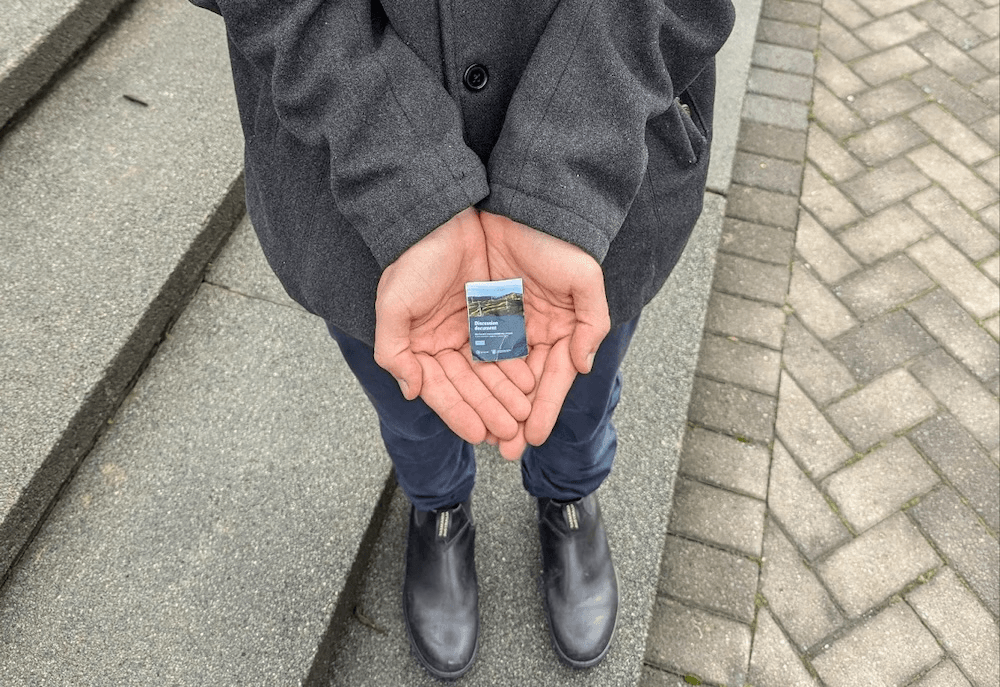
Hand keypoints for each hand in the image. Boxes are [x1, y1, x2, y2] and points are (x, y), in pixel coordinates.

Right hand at [374, 208, 533, 443]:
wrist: (439, 218)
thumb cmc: (411, 260)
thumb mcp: (393, 306)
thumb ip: (394, 351)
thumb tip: (410, 391)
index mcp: (418, 347)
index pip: (440, 389)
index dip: (458, 413)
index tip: (478, 435)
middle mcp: (443, 344)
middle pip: (469, 386)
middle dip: (489, 410)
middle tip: (509, 434)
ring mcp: (468, 330)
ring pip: (489, 371)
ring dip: (504, 394)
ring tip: (523, 415)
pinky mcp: (491, 314)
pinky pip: (505, 346)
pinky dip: (515, 366)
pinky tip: (530, 384)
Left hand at [479, 211, 610, 459]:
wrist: (519, 204)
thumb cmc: (556, 239)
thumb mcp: (583, 278)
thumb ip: (591, 324)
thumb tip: (581, 366)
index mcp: (558, 328)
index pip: (551, 378)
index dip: (543, 408)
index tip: (532, 437)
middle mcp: (529, 331)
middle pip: (521, 384)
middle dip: (514, 417)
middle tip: (506, 448)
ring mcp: (499, 324)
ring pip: (494, 375)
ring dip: (490, 405)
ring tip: (485, 434)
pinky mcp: (472, 314)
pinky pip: (469, 352)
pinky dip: (467, 378)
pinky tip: (465, 401)